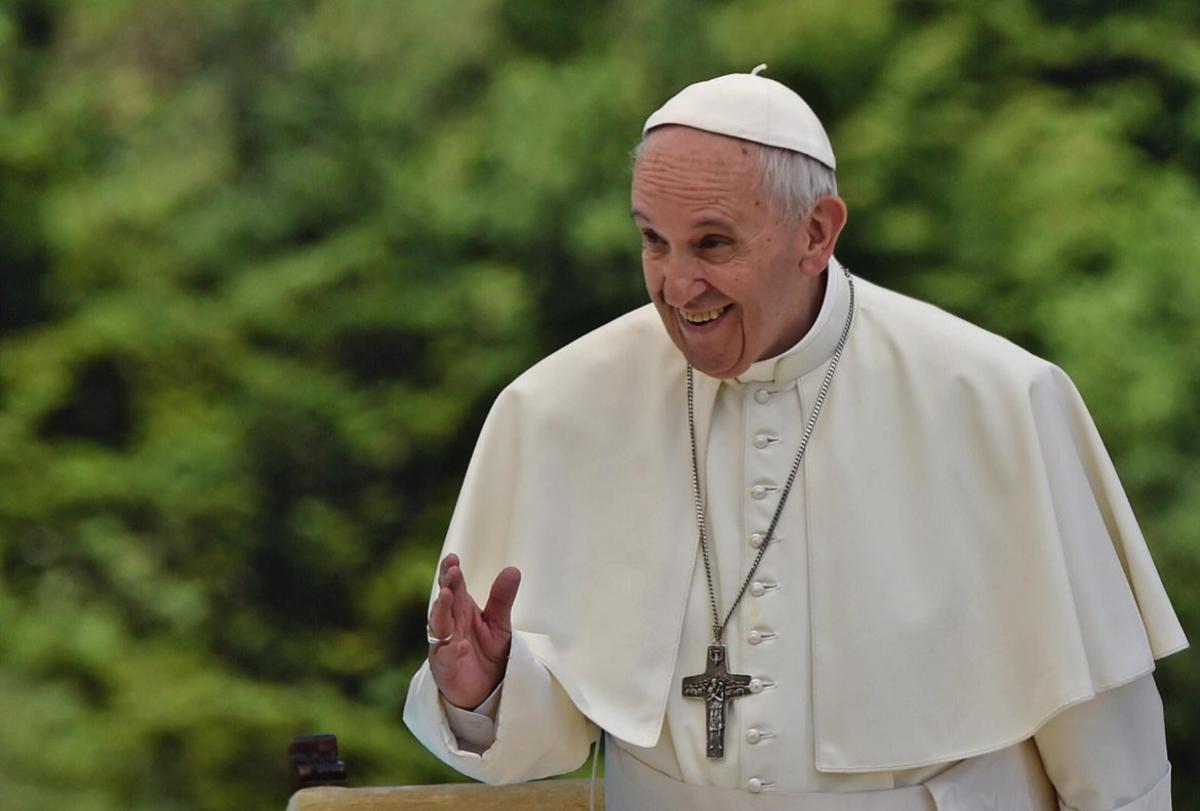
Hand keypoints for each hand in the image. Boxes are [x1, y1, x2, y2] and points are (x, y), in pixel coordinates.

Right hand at [427, 553, 521, 709]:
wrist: (485, 690)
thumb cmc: (488, 652)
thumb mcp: (498, 623)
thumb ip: (502, 598)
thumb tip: (513, 569)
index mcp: (461, 610)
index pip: (453, 587)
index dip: (450, 573)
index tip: (453, 559)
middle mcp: (449, 624)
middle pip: (444, 602)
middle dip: (446, 585)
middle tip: (452, 570)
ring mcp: (444, 645)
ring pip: (438, 625)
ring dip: (441, 610)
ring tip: (446, 595)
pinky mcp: (445, 668)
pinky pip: (446, 658)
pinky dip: (452, 651)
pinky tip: (461, 645)